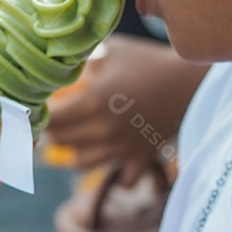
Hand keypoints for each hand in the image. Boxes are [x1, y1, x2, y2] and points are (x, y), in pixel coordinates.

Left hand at [45, 35, 208, 176]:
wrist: (191, 82)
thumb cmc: (148, 61)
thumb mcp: (111, 51)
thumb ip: (83, 61)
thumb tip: (59, 65)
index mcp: (92, 102)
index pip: (50, 120)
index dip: (40, 115)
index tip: (41, 108)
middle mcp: (103, 131)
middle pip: (59, 143)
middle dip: (55, 131)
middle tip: (60, 120)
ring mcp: (122, 149)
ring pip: (81, 164)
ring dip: (76, 151)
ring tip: (81, 136)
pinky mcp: (141, 159)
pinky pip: (120, 180)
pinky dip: (114, 173)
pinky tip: (115, 157)